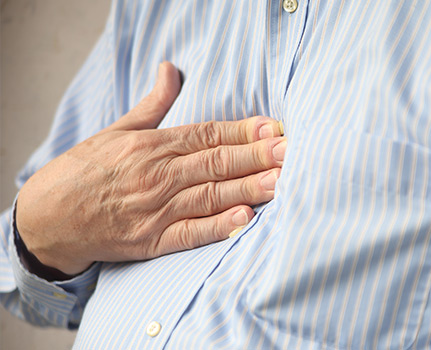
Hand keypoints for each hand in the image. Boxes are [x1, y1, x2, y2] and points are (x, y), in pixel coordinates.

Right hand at [15, 62, 285, 275]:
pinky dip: (218, 226)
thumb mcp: (117, 130)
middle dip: (256, 156)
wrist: (47, 217)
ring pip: (210, 195)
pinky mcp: (151, 240)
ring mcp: (155, 209)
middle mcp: (157, 175)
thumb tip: (171, 70)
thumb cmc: (85, 171)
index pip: (207, 135)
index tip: (273, 128)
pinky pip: (190, 233)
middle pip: (215, 162)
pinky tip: (244, 218)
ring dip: (247, 188)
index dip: (242, 131)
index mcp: (152, 146)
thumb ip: (153, 104)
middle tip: (289, 151)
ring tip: (280, 181)